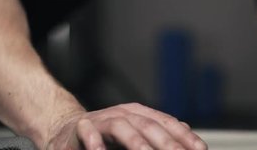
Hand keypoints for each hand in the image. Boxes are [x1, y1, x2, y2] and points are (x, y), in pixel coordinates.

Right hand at [45, 103, 207, 149]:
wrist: (67, 131)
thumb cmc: (105, 137)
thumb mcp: (135, 134)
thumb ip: (159, 135)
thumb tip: (189, 137)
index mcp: (140, 115)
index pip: (167, 123)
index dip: (184, 136)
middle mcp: (123, 114)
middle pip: (149, 125)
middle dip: (166, 142)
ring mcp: (102, 120)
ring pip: (121, 127)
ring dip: (136, 142)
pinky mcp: (81, 128)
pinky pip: (88, 132)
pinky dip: (94, 142)